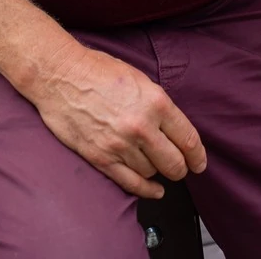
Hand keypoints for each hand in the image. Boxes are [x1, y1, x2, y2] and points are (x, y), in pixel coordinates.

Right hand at [24, 41, 206, 199]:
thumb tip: (173, 128)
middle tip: (181, 167)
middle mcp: (142, 126)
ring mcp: (121, 145)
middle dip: (181, 168)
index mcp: (156, 102)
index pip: (188, 139)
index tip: (200, 163)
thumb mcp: (139, 78)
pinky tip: (154, 189)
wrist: (61, 75)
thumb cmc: (98, 70)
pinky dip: (147, 190)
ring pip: (152, 172)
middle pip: (174, 162)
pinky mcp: (101, 158)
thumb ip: (158, 105)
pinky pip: (131, 183)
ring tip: (155, 163)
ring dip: (157, 171)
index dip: (198, 156)